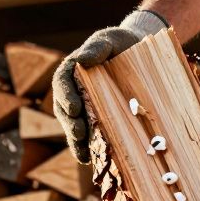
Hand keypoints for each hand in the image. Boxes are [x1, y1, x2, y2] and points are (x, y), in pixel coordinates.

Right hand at [52, 10, 167, 162]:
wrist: (137, 54)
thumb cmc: (121, 44)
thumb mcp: (110, 40)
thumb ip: (97, 48)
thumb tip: (82, 59)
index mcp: (72, 71)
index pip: (62, 83)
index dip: (65, 97)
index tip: (74, 108)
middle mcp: (73, 92)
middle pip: (65, 110)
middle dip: (70, 124)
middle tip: (80, 133)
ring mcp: (84, 108)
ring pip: (74, 126)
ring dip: (76, 141)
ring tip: (83, 154)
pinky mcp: (96, 120)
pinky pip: (88, 135)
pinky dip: (88, 148)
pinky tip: (92, 160)